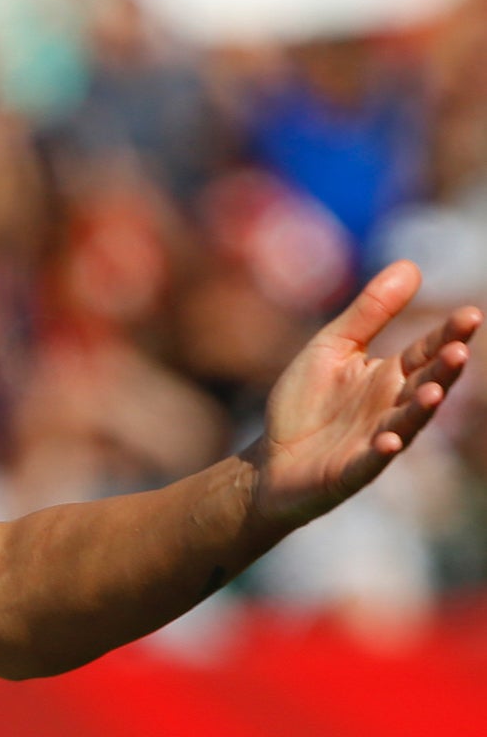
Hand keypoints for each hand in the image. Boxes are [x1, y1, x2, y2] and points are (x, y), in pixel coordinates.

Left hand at [247, 259, 480, 530]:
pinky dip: (381, 452)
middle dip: (444, 372)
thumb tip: (411, 265)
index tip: (470, 315)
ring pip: (406, 424)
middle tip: (460, 351)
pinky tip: (388, 441)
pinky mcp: (350, 470)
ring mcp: (375, 441)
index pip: (426, 352)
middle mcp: (391, 408)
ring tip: (432, 394)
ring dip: (420, 411)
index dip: (448, 336)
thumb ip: (370, 313)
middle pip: (426, 386)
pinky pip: (370, 461)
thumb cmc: (305, 403)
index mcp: (390, 376)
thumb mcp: (332, 348)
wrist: (270, 461)